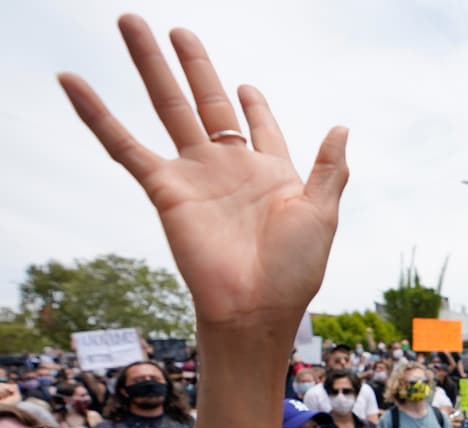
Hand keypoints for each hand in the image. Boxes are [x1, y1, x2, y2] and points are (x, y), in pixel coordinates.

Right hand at [58, 16, 348, 335]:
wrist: (257, 307)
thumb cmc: (295, 270)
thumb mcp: (321, 213)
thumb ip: (329, 169)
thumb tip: (342, 127)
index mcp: (270, 172)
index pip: (258, 126)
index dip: (253, 106)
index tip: (246, 86)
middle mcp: (229, 168)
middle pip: (207, 102)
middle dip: (193, 65)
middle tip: (176, 29)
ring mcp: (196, 176)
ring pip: (168, 108)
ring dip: (150, 66)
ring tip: (131, 23)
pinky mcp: (166, 190)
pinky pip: (124, 146)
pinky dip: (97, 114)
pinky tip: (73, 81)